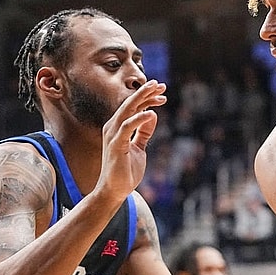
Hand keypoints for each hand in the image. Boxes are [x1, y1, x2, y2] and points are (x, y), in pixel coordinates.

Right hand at [96, 80, 166, 202]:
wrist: (114, 190)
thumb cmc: (125, 170)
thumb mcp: (139, 148)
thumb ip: (144, 132)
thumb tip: (152, 115)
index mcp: (118, 127)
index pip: (134, 107)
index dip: (147, 98)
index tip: (163, 93)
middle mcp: (113, 127)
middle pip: (130, 104)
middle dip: (145, 92)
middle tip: (161, 84)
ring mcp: (113, 135)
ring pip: (127, 110)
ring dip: (142, 98)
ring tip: (156, 90)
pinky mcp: (115, 145)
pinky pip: (127, 127)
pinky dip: (139, 119)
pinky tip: (151, 113)